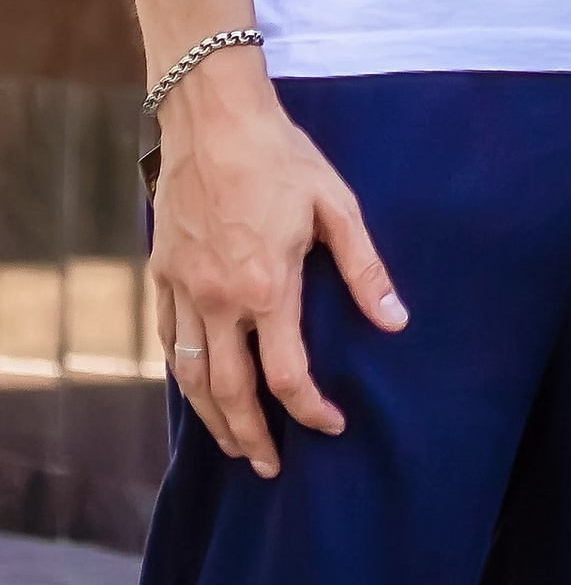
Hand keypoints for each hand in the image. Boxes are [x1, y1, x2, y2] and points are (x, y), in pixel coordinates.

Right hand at [148, 50, 404, 478]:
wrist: (213, 116)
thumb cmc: (281, 156)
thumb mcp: (337, 205)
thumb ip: (364, 269)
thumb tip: (395, 322)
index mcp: (267, 287)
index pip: (286, 375)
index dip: (311, 409)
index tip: (332, 424)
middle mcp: (219, 300)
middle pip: (230, 394)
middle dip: (251, 438)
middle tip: (269, 468)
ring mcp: (184, 290)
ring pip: (191, 378)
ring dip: (212, 420)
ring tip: (233, 445)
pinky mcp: (161, 275)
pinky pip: (169, 342)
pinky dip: (183, 376)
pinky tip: (198, 389)